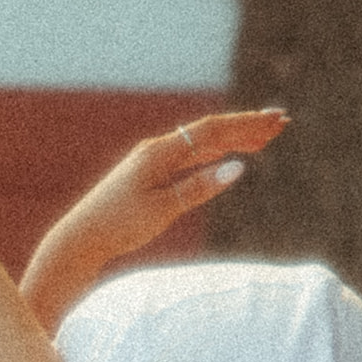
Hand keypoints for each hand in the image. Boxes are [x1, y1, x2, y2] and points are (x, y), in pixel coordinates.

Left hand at [20, 108, 289, 330]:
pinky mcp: (148, 176)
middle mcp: (156, 150)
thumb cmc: (118, 227)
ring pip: (199, 145)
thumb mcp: (162, 210)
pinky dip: (212, 154)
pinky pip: (188, 158)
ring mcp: (151, 162)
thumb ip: (199, 187)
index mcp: (160, 152)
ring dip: (232, 140)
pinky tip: (226, 156)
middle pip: (209, 132)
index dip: (246, 125)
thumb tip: (237, 167)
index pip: (211, 130)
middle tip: (281, 124)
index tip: (275, 121)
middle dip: (246, 127)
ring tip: (263, 139)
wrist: (80, 239)